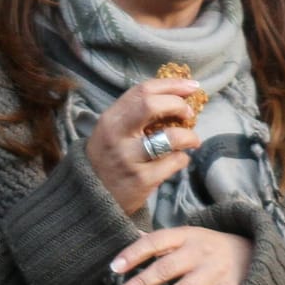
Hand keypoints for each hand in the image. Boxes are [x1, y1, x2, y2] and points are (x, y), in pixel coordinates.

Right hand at [83, 78, 203, 214]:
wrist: (93, 199)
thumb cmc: (109, 158)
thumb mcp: (113, 131)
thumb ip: (136, 114)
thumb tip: (175, 96)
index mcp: (110, 119)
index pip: (142, 91)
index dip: (171, 85)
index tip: (191, 86)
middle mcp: (117, 136)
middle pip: (152, 105)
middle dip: (178, 105)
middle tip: (189, 113)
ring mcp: (130, 158)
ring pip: (170, 137)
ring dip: (189, 136)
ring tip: (191, 140)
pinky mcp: (143, 180)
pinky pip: (175, 162)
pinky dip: (183, 158)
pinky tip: (178, 159)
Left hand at [110, 226, 252, 284]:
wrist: (255, 254)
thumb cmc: (210, 247)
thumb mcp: (188, 236)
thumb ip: (161, 241)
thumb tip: (130, 236)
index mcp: (188, 235)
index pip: (156, 241)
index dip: (134, 253)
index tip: (114, 267)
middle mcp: (201, 252)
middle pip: (167, 268)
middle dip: (141, 283)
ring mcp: (215, 273)